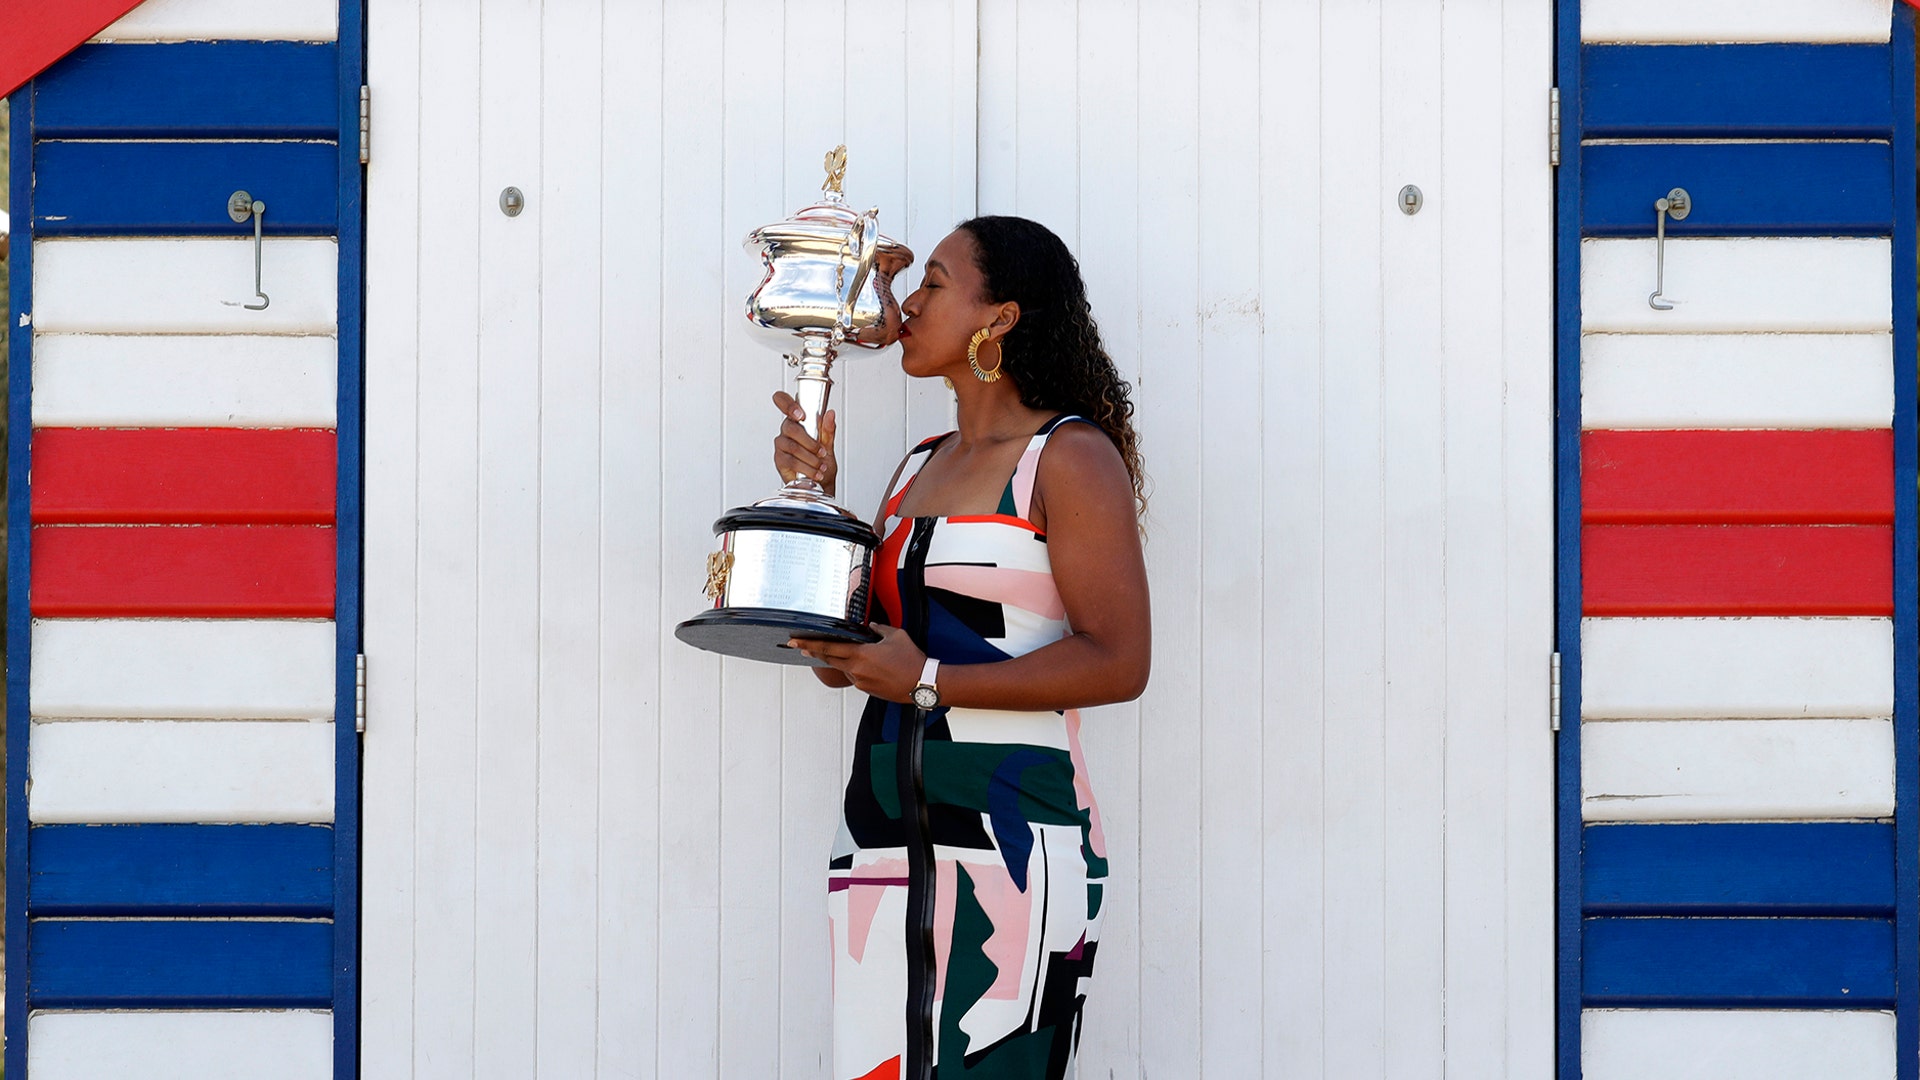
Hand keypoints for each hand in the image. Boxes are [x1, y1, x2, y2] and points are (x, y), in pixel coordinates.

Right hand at [771, 391, 836, 494]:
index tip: (801, 414)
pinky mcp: (779, 459)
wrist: (821, 481)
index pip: (783, 401)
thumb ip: (828, 429)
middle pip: (791, 428)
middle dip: (810, 442)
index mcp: (797, 419)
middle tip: (822, 451)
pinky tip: (815, 472)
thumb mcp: (829, 443)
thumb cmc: (822, 460)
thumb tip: (830, 414)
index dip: (788, 404)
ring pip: (793, 446)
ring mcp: (781, 444)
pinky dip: (806, 468)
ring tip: (821, 465)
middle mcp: (787, 429)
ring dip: (810, 457)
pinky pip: (791, 461)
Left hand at [788, 625, 925, 702]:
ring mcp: (861, 682)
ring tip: (864, 655)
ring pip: (845, 668)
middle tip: (803, 646)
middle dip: (815, 652)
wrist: (922, 684)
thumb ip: (879, 628)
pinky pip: (857, 677)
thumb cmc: (911, 660)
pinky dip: (859, 669)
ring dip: (845, 661)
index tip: (795, 642)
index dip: (809, 644)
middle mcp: (857, 670)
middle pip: (830, 659)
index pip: (828, 648)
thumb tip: (872, 626)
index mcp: (861, 654)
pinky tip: (875, 666)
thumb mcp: (896, 635)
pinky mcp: (868, 690)